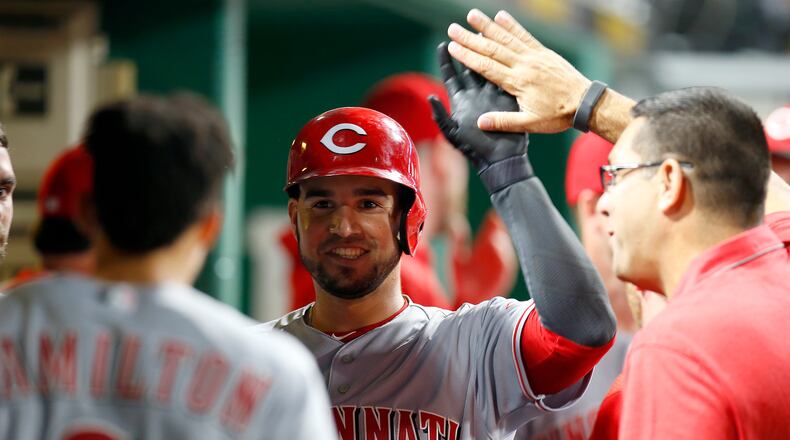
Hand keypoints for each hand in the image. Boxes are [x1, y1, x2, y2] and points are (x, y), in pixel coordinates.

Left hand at [429, 42, 526, 172]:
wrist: (499, 159)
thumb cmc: (473, 149)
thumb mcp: (452, 133)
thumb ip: (441, 115)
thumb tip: (430, 96)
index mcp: (461, 101)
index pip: (450, 76)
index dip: (445, 60)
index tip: (442, 45)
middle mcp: (476, 95)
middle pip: (470, 67)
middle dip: (467, 50)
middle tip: (463, 33)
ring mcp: (492, 95)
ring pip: (489, 69)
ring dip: (486, 54)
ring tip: (483, 36)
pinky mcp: (508, 99)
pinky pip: (505, 79)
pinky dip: (505, 66)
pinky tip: (505, 52)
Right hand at [446, 9, 591, 133]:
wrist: (584, 103)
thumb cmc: (557, 116)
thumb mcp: (530, 124)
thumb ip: (504, 122)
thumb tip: (480, 122)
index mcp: (518, 82)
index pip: (486, 67)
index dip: (468, 56)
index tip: (452, 47)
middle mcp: (524, 65)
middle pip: (492, 49)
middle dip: (471, 38)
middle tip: (453, 28)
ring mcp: (534, 56)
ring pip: (506, 38)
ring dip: (487, 26)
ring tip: (472, 15)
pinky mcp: (543, 53)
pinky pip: (524, 36)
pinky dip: (512, 26)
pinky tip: (500, 16)